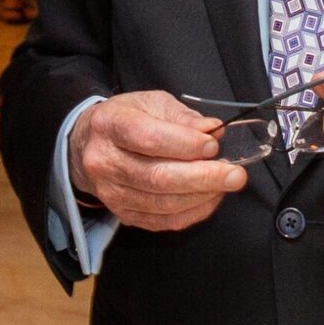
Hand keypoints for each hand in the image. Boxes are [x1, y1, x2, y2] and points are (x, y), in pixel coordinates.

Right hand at [69, 91, 246, 232]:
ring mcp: (112, 193)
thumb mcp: (151, 103)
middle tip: (235, 174)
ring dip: (202, 196)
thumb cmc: (126, 119)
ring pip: (163, 203)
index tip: (213, 145)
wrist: (88, 146)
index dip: (184, 144)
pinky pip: (164, 221)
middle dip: (203, 177)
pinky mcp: (123, 214)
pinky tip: (210, 197)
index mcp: (109, 125)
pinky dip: (193, 212)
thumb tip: (213, 131)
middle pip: (157, 177)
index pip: (147, 138)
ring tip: (226, 183)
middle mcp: (105, 162)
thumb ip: (183, 117)